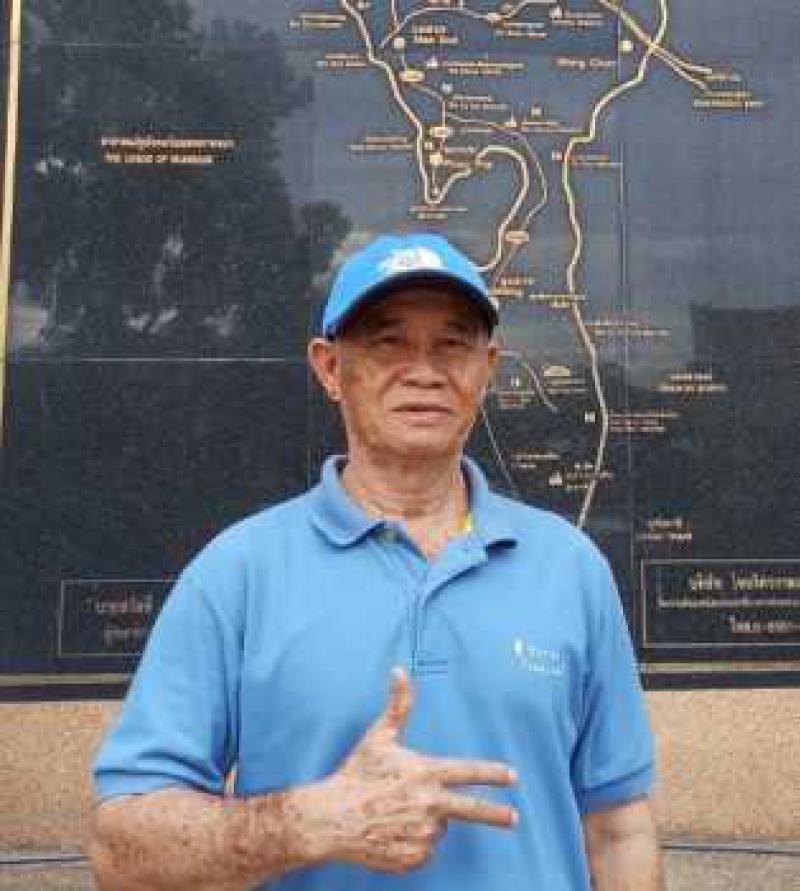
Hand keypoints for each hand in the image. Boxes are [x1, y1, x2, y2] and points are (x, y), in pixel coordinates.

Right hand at [318, 667, 517, 872]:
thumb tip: (399, 671)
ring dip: (427, 819)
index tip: (512, 776)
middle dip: (497, 814)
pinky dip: (414, 840)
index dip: (492, 773)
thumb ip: (397, 705)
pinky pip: (424, 848)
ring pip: (438, 827)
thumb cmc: (356, 774)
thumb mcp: (378, 736)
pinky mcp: (412, 857)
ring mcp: (422, 834)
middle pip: (473, 811)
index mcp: (425, 774)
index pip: (467, 772)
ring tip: (396, 810)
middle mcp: (429, 805)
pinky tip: (393, 829)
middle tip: (514, 816)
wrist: (331, 819)